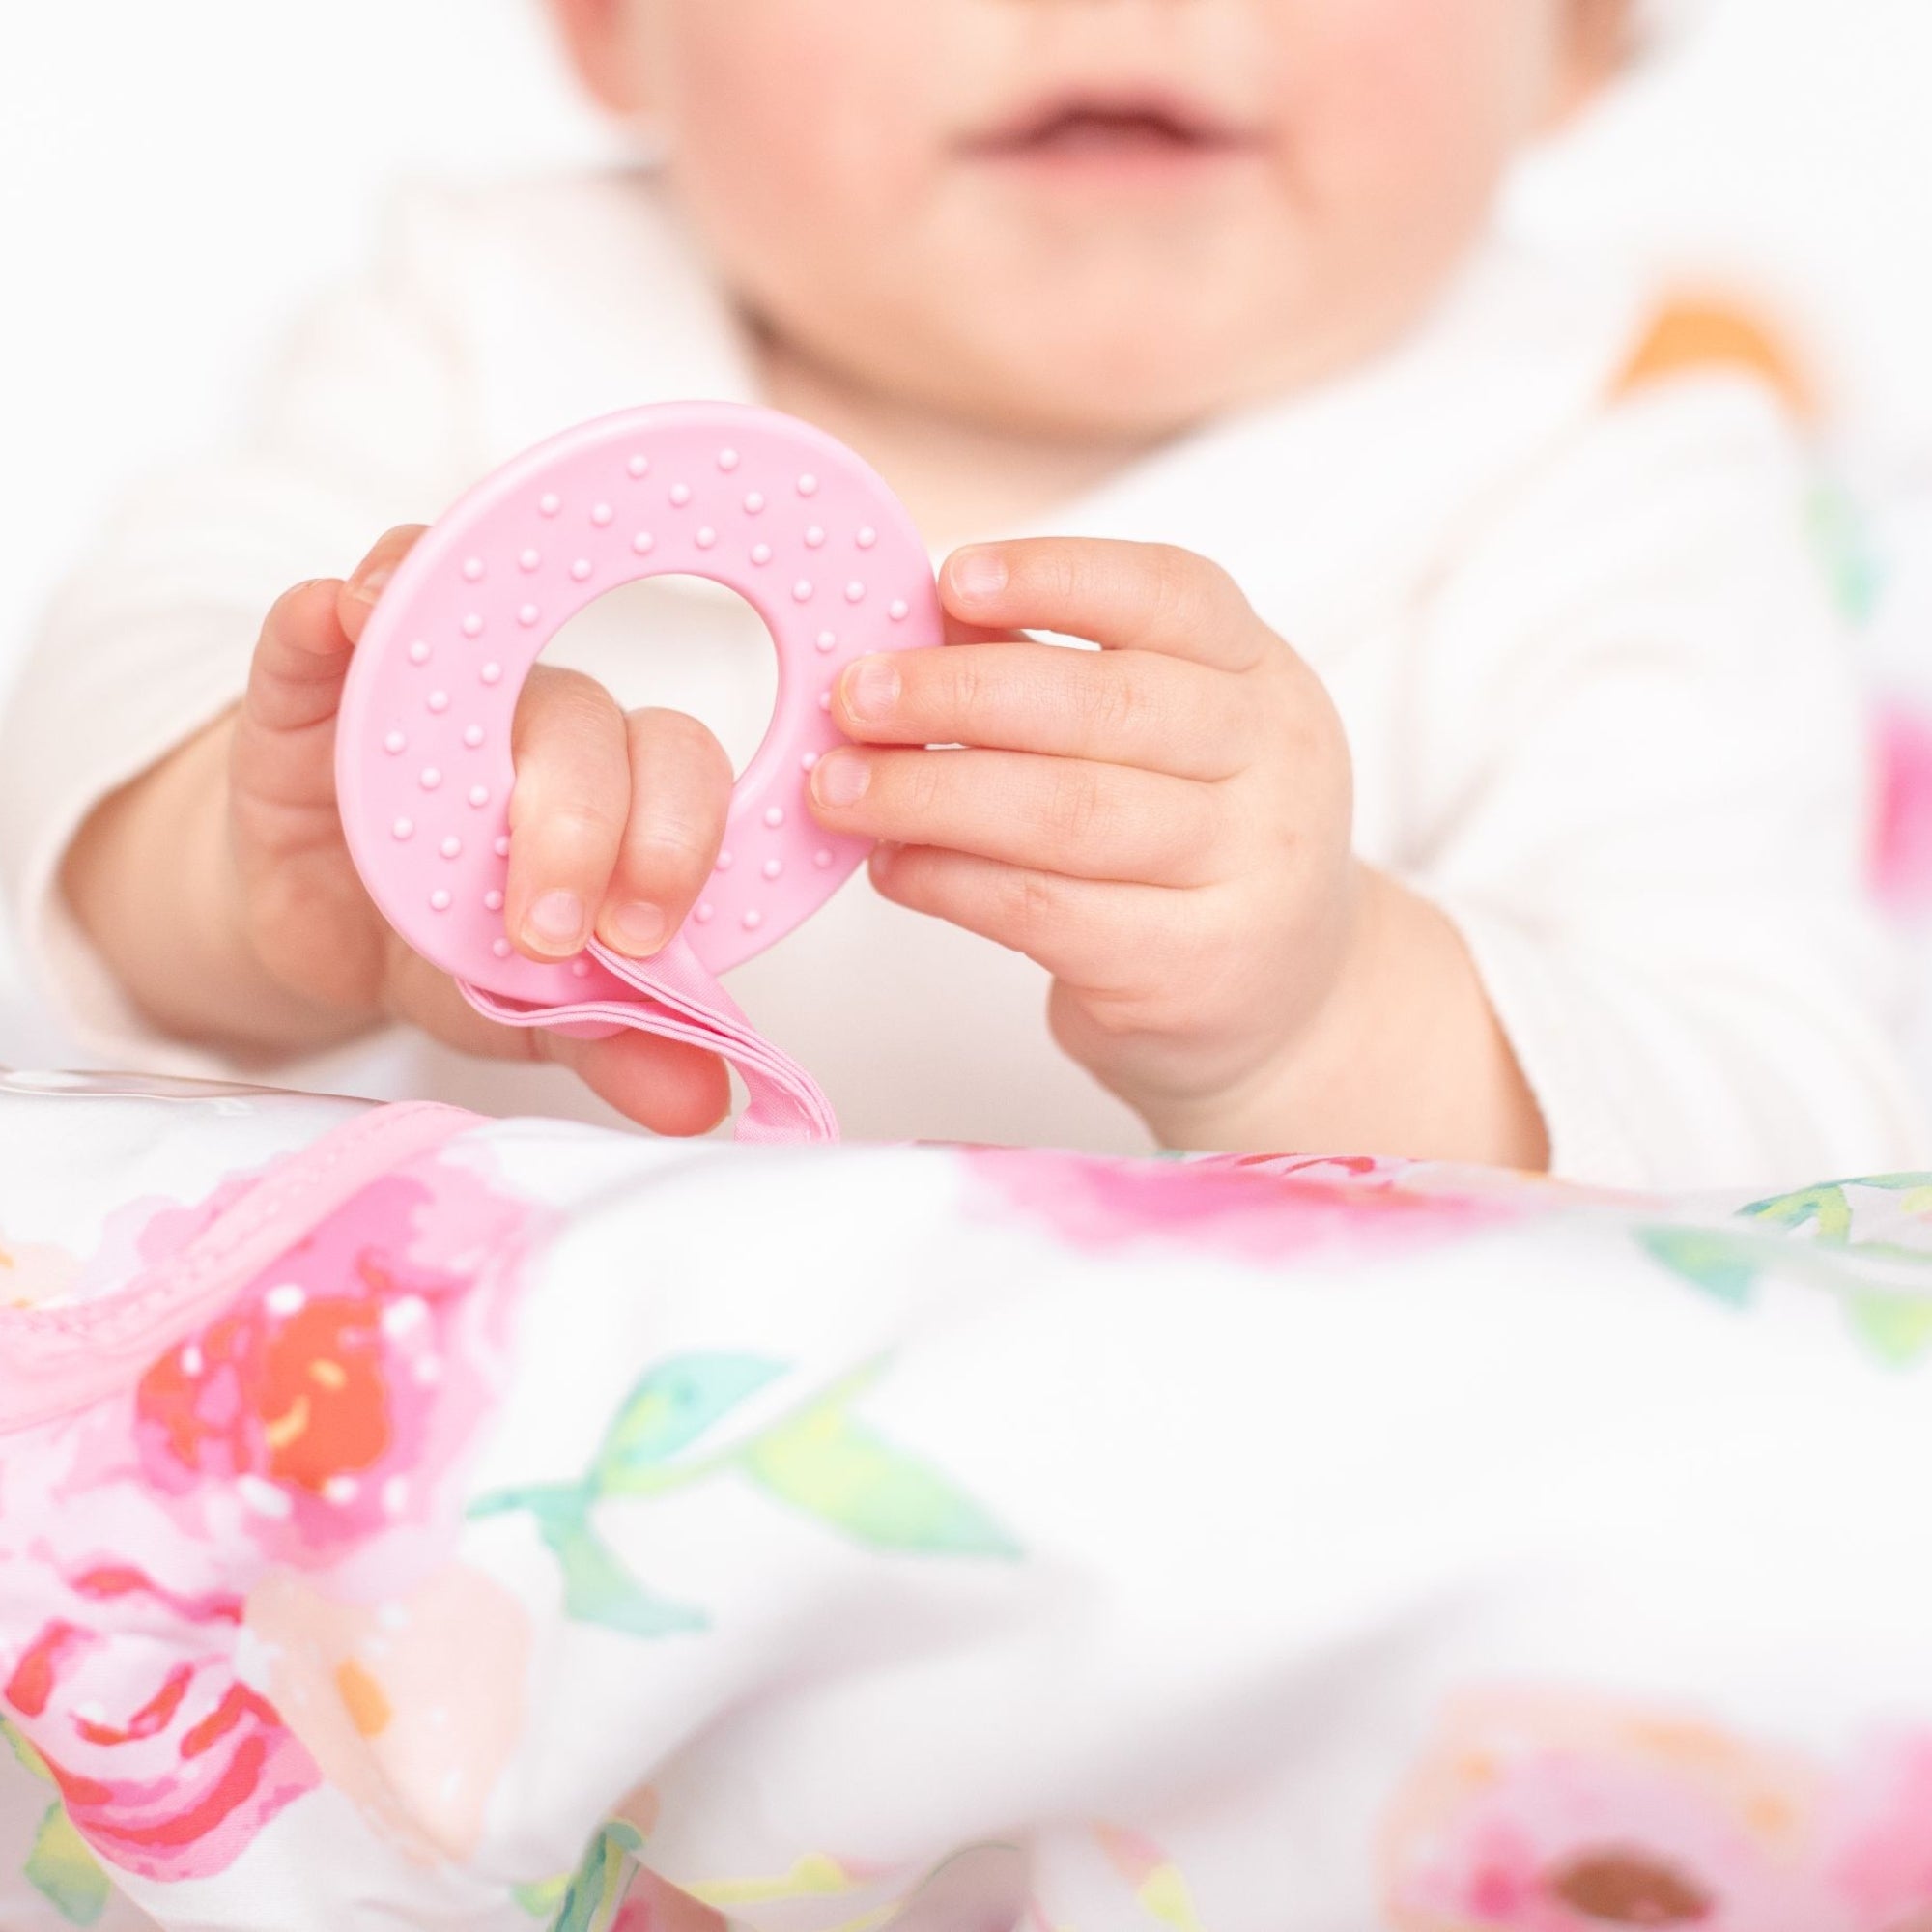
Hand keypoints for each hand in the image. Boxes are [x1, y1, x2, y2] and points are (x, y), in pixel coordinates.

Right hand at [72, 528, 735, 1133]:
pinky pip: (323, 627)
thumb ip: (620, 1040)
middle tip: (546, 930)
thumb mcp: (536, 1011)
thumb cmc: (460, 947)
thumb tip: (706, 1100)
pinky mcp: (314, 682)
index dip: (677, 845)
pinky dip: (330, 612)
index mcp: (620, 790)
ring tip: (438, 753)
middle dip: (579, 824)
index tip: (646, 941)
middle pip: (589, 726)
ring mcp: (428, 687)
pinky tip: (337, 616)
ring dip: (464, 689)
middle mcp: (539, 722)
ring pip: (472, 650)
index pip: (681, 777)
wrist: (330, 935)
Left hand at [809, 537, 1545, 1162]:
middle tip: (855, 696)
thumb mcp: (1161, 740)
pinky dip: (952, 883)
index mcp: (1259, 675)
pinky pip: (1047, 911)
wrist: (1287, 999)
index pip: (1172, 595)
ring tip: (838, 789)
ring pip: (1068, 814)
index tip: (951, 577)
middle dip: (957, 694)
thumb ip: (1051, 674)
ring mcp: (1245, 869)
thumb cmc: (1193, 844)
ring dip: (931, 795)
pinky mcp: (1193, 966)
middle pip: (1105, 706)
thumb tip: (911, 628)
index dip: (1059, 577)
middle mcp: (1273, 761)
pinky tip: (894, 867)